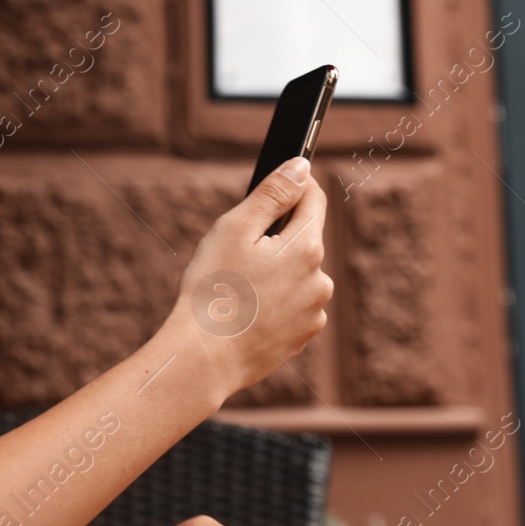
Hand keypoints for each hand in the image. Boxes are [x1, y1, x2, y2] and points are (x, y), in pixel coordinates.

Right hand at [165, 157, 333, 395]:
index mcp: (306, 247)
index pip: (314, 199)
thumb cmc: (213, 289)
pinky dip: (274, 301)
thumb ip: (272, 193)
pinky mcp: (302, 337)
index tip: (275, 185)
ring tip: (237, 286)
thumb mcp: (235, 228)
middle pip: (303, 239)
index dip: (294, 186)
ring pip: (298, 274)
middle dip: (276, 236)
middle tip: (237, 250)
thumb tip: (301, 166)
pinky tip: (245, 310)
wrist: (204, 358)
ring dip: (276, 271)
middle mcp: (320, 279)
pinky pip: (293, 305)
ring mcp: (314, 312)